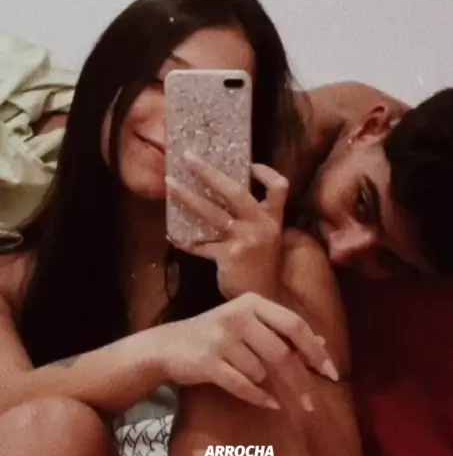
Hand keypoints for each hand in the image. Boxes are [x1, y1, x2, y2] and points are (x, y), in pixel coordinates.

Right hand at [153, 292, 338, 409]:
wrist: (167, 346)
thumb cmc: (216, 336)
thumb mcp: (248, 325)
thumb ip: (281, 331)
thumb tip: (321, 342)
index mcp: (252, 303)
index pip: (294, 324)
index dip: (314, 350)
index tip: (331, 373)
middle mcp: (238, 315)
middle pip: (281, 352)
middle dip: (301, 381)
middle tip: (313, 404)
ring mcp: (221, 337)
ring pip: (260, 371)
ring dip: (267, 386)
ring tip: (262, 388)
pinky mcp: (208, 360)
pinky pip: (242, 384)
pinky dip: (258, 397)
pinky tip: (267, 403)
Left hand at [165, 152, 288, 299]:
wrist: (264, 298)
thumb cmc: (261, 265)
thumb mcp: (265, 238)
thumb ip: (252, 218)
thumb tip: (221, 194)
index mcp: (273, 218)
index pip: (279, 186)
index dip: (264, 172)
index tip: (247, 165)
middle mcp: (262, 225)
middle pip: (236, 192)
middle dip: (210, 173)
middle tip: (188, 157)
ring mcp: (246, 240)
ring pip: (213, 213)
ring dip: (188, 197)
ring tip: (170, 184)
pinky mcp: (229, 256)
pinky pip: (200, 245)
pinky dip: (184, 240)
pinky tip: (172, 234)